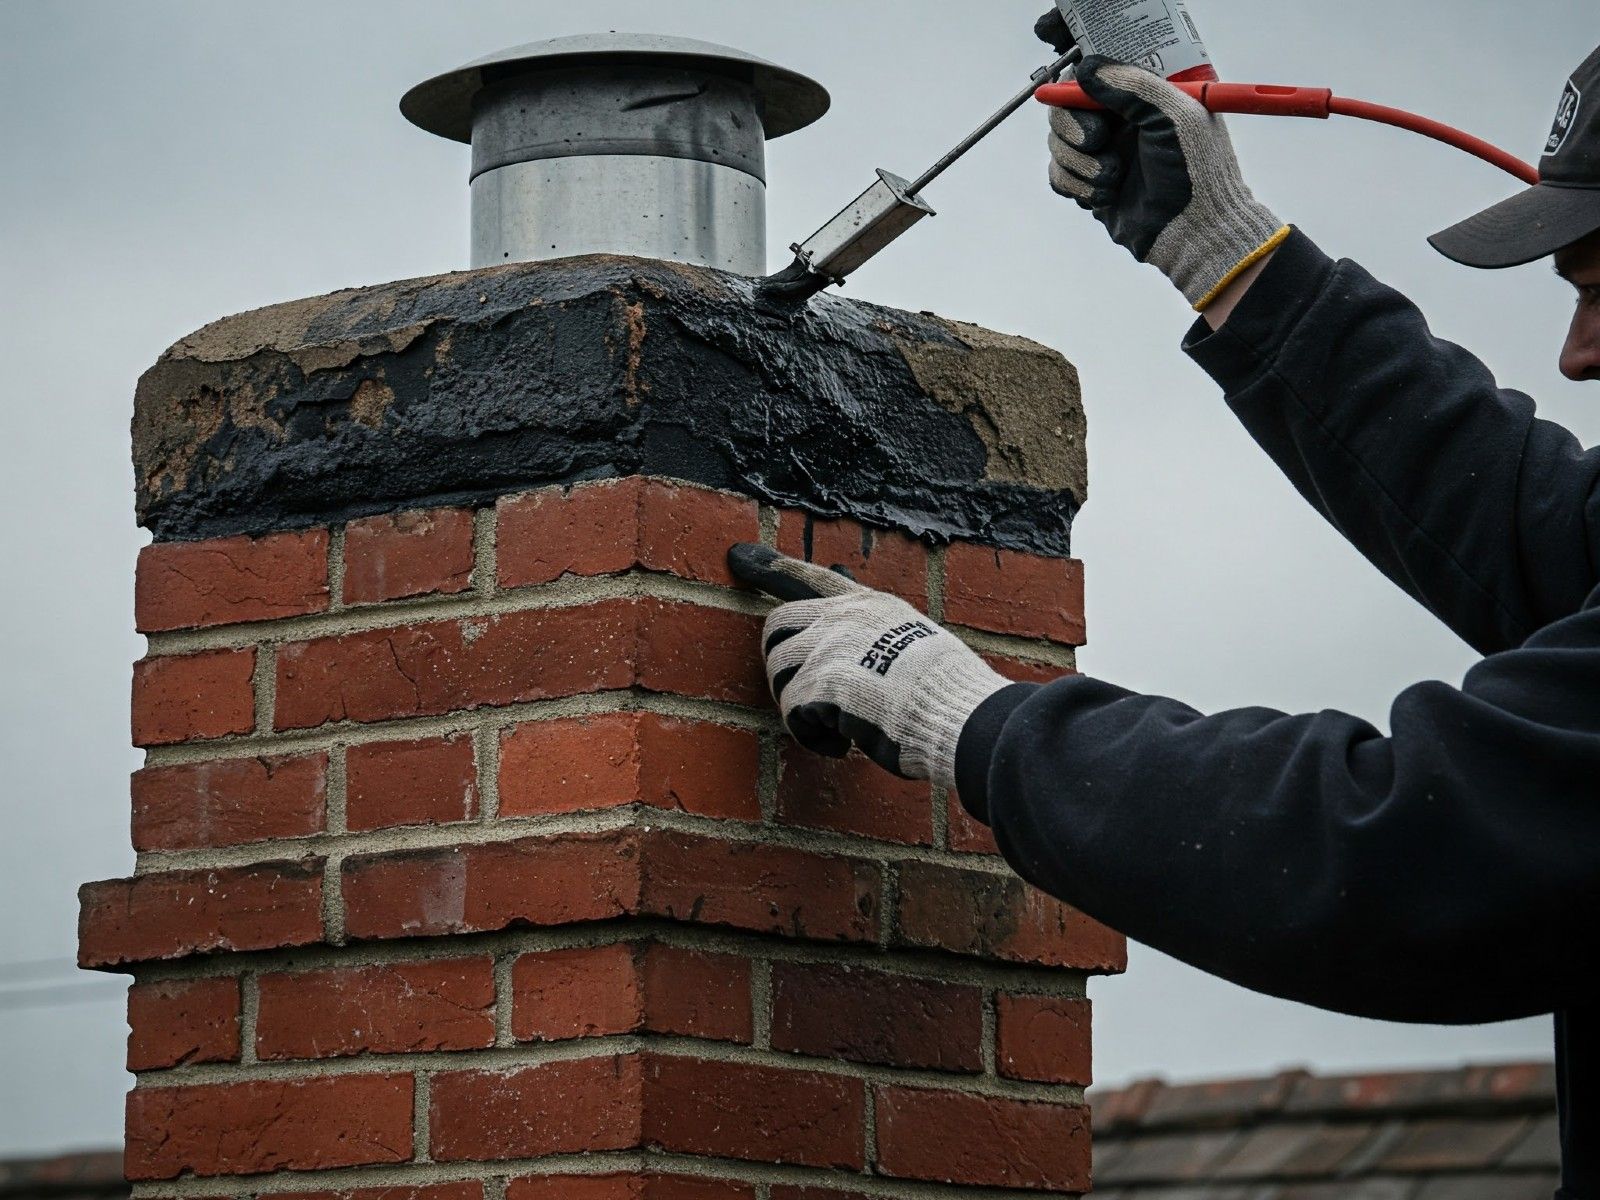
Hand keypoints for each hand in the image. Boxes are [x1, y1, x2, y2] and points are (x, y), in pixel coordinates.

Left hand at [729, 545, 1007, 788]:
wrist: (958, 713)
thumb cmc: (947, 692)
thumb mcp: (914, 642)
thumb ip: (878, 639)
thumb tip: (855, 652)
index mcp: (870, 606)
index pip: (815, 578)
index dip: (773, 568)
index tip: (740, 557)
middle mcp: (844, 617)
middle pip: (777, 625)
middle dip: (778, 661)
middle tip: (798, 694)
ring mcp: (829, 646)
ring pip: (778, 671)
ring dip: (798, 706)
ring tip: (832, 728)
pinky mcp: (820, 682)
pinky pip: (791, 712)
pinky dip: (811, 737)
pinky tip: (842, 746)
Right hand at [1048, 56, 1288, 310]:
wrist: (1193, 233)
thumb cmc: (1196, 172)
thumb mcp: (1175, 117)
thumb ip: (1133, 87)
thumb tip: (1084, 68)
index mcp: (1142, 97)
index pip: (1094, 75)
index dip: (1077, 85)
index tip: (1080, 101)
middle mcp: (1119, 122)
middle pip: (1065, 109)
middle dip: (1074, 128)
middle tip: (1097, 142)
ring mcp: (1103, 154)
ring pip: (1058, 144)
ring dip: (1078, 163)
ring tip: (1112, 180)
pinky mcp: (1090, 185)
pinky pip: (1058, 176)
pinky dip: (1074, 185)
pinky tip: (1103, 197)